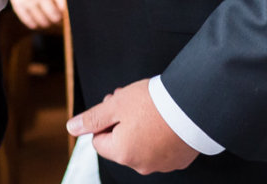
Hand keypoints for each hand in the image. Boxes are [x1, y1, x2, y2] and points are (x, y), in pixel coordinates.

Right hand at [10, 0, 65, 29]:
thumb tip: (73, 6)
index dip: (67, 13)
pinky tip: (38, 21)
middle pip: (54, 16)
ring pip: (42, 21)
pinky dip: (34, 24)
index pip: (63, 7)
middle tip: (59, 18)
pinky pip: (27, 20)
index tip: (67, 14)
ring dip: (48, 23)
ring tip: (49, 19)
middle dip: (58, 20)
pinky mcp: (17, 2)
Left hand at [68, 78, 199, 173]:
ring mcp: (162, 164)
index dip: (105, 120)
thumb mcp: (116, 104)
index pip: (99, 141)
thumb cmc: (155, 103)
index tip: (116, 104)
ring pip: (142, 146)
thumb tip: (72, 128)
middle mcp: (141, 165)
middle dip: (122, 122)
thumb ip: (92, 118)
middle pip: (121, 143)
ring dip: (142, 128)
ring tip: (153, 106)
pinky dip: (162, 135)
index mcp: (122, 153)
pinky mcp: (179, 159)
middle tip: (132, 101)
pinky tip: (167, 118)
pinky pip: (163, 148)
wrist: (195, 104)